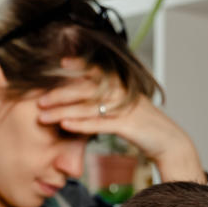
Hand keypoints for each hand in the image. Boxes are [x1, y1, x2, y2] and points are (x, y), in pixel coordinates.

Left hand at [35, 58, 204, 182]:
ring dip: (63, 111)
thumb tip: (81, 100)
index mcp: (121, 84)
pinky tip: (65, 126)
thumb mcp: (122, 108)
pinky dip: (81, 125)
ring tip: (43, 116)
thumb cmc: (142, 126)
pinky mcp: (128, 125)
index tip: (59, 64)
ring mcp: (125, 107)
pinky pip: (100, 123)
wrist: (169, 142)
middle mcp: (122, 92)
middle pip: (86, 88)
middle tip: (39, 99)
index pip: (96, 71)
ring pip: (89, 106)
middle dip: (60, 94)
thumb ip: (104, 101)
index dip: (78, 65)